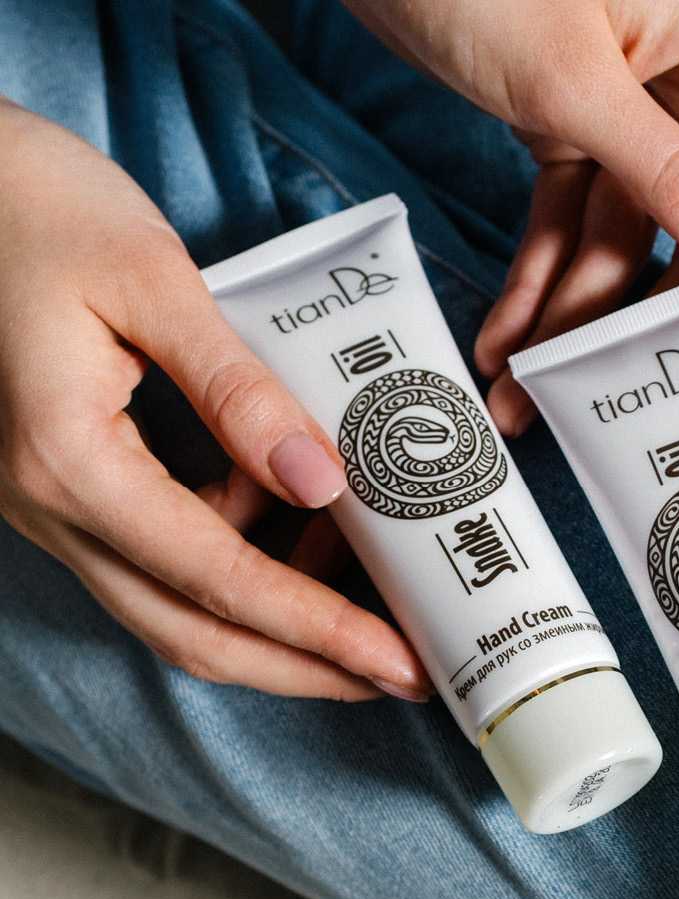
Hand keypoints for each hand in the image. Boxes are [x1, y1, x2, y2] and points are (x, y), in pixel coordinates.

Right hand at [0, 101, 429, 701]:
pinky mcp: (75, 486)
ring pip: (177, 607)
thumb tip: (321, 482)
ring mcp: (56, 505)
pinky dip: (243, 558)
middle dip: (306, 666)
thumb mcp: (151, 279)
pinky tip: (301, 521)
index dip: (318, 630)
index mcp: (69, 462)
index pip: (218, 580)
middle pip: (194, 633)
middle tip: (402, 674)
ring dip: (278, 621)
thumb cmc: (36, 205)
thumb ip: (237, 389)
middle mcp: (53, 508)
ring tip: (371, 597)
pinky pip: (165, 555)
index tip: (398, 660)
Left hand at [346, 0, 678, 432]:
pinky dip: (537, 273)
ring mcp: (629, 101)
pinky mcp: (566, 115)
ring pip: (623, 234)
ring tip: (523, 395)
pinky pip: (569, 214)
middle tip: (615, 395)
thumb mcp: (576, 81)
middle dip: (644, 316)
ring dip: (572, 315)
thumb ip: (672, 178)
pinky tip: (505, 337)